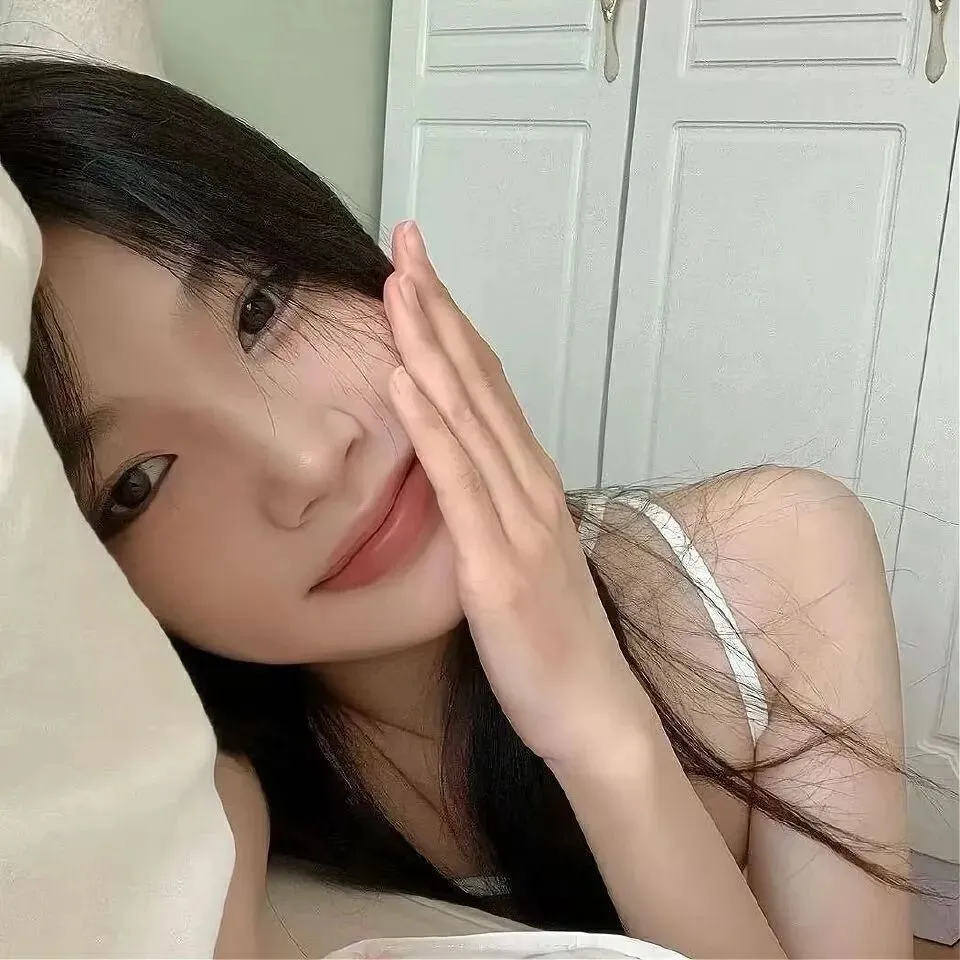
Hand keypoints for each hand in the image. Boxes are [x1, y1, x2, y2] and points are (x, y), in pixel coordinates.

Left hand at [383, 221, 646, 767]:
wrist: (594, 713)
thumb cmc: (554, 638)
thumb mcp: (525, 554)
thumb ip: (498, 503)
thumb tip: (464, 465)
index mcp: (530, 483)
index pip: (487, 385)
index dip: (453, 323)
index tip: (419, 272)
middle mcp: (529, 487)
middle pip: (479, 381)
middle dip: (438, 307)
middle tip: (406, 241)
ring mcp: (518, 523)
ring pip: (470, 419)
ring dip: (431, 347)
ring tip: (398, 287)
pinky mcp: (499, 567)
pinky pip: (461, 488)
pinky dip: (433, 429)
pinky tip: (406, 382)